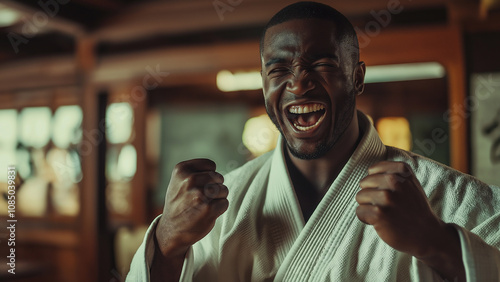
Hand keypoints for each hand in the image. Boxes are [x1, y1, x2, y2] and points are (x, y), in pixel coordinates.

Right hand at [155, 159, 228, 258]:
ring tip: (204, 205)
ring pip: (224, 190)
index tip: (199, 186)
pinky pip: (225, 203)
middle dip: (215, 187)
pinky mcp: (208, 209)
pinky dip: (219, 209)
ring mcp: (199, 194)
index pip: (211, 165)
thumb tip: (217, 173)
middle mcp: (190, 179)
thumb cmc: (178, 203)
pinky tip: (207, 213)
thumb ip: (195, 172)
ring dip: (218, 199)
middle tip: (202, 198)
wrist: (170, 230)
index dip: (209, 176)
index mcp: (182, 169)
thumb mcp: (178, 181)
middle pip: (219, 178)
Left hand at [356, 161, 463, 279]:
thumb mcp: (410, 183)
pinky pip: (359, 211)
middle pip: (364, 183)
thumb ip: (392, 173)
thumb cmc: (414, 208)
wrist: (427, 234)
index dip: (377, 183)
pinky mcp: (379, 213)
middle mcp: (394, 180)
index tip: (390, 193)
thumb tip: (370, 171)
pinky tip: (381, 222)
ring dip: (368, 207)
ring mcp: (387, 197)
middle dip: (371, 195)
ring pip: (360, 196)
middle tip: (388, 206)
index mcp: (402, 170)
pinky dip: (366, 219)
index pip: (372, 170)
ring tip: (385, 214)